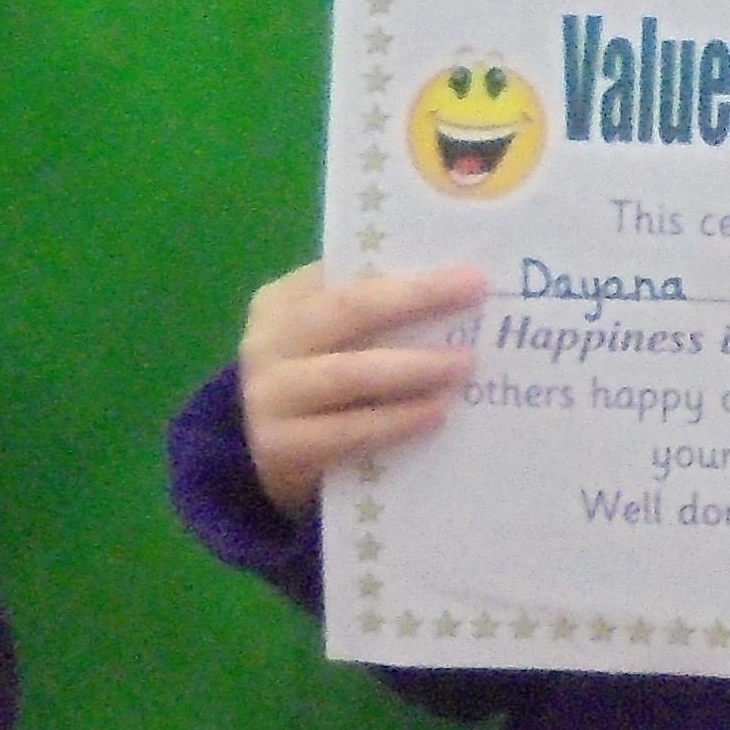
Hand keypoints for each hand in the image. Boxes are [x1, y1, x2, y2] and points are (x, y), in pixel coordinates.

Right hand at [243, 262, 487, 516]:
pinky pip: (346, 432)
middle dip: (416, 298)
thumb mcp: (324, 341)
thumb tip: (452, 296)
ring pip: (348, 374)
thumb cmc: (312, 383)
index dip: (409, 272)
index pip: (348, 273)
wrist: (254, 459)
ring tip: (463, 365)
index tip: (469, 271)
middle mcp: (270, 341)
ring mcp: (269, 395)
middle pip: (348, 310)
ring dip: (412, 368)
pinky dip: (395, 422)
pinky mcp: (280, 448)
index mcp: (283, 301)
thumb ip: (366, 317)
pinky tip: (436, 414)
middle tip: (475, 294)